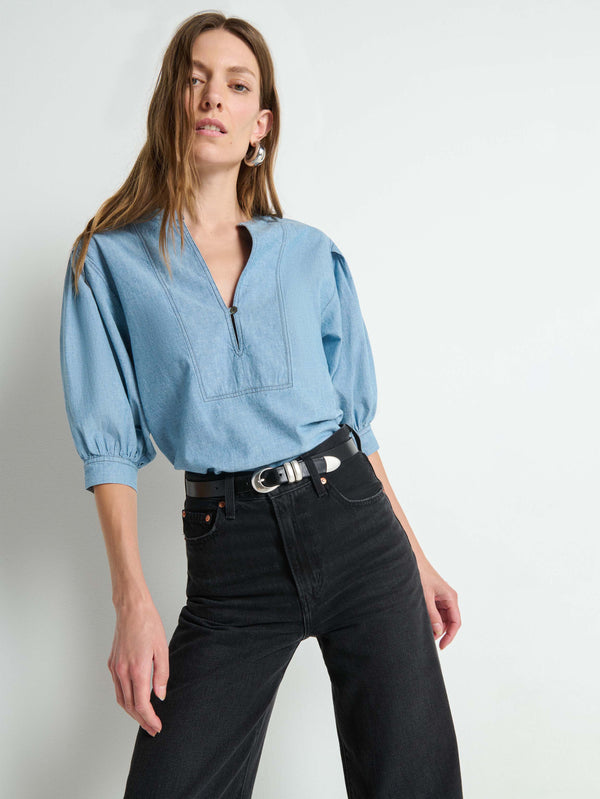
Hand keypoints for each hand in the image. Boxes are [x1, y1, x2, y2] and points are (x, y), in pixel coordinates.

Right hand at [107, 599, 169, 735]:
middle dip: (142, 721)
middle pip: (130, 706)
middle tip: (153, 729)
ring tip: (145, 719)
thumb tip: (160, 695)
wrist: (131, 609)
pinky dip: (126, 699)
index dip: (149, 719)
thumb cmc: (148, 625)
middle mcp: (123, 672)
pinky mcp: (112, 664)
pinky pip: (118, 688)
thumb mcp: (162, 649)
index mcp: (137, 669)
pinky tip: (135, 700)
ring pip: (121, 699)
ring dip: (132, 713)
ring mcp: (115, 668)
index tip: (157, 727)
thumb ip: (162, 674)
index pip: (142, 704)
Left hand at [416, 559, 460, 649]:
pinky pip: (436, 613)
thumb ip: (432, 614)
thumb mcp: (425, 597)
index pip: (456, 622)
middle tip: (428, 639)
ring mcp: (442, 598)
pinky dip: (430, 619)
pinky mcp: (434, 598)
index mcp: (451, 598)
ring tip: (423, 629)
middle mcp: (449, 599)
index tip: (442, 646)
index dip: (450, 636)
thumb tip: (438, 631)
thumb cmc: (420, 574)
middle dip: (441, 632)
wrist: (412, 560)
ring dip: (435, 626)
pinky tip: (422, 621)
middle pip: (449, 622)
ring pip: (442, 619)